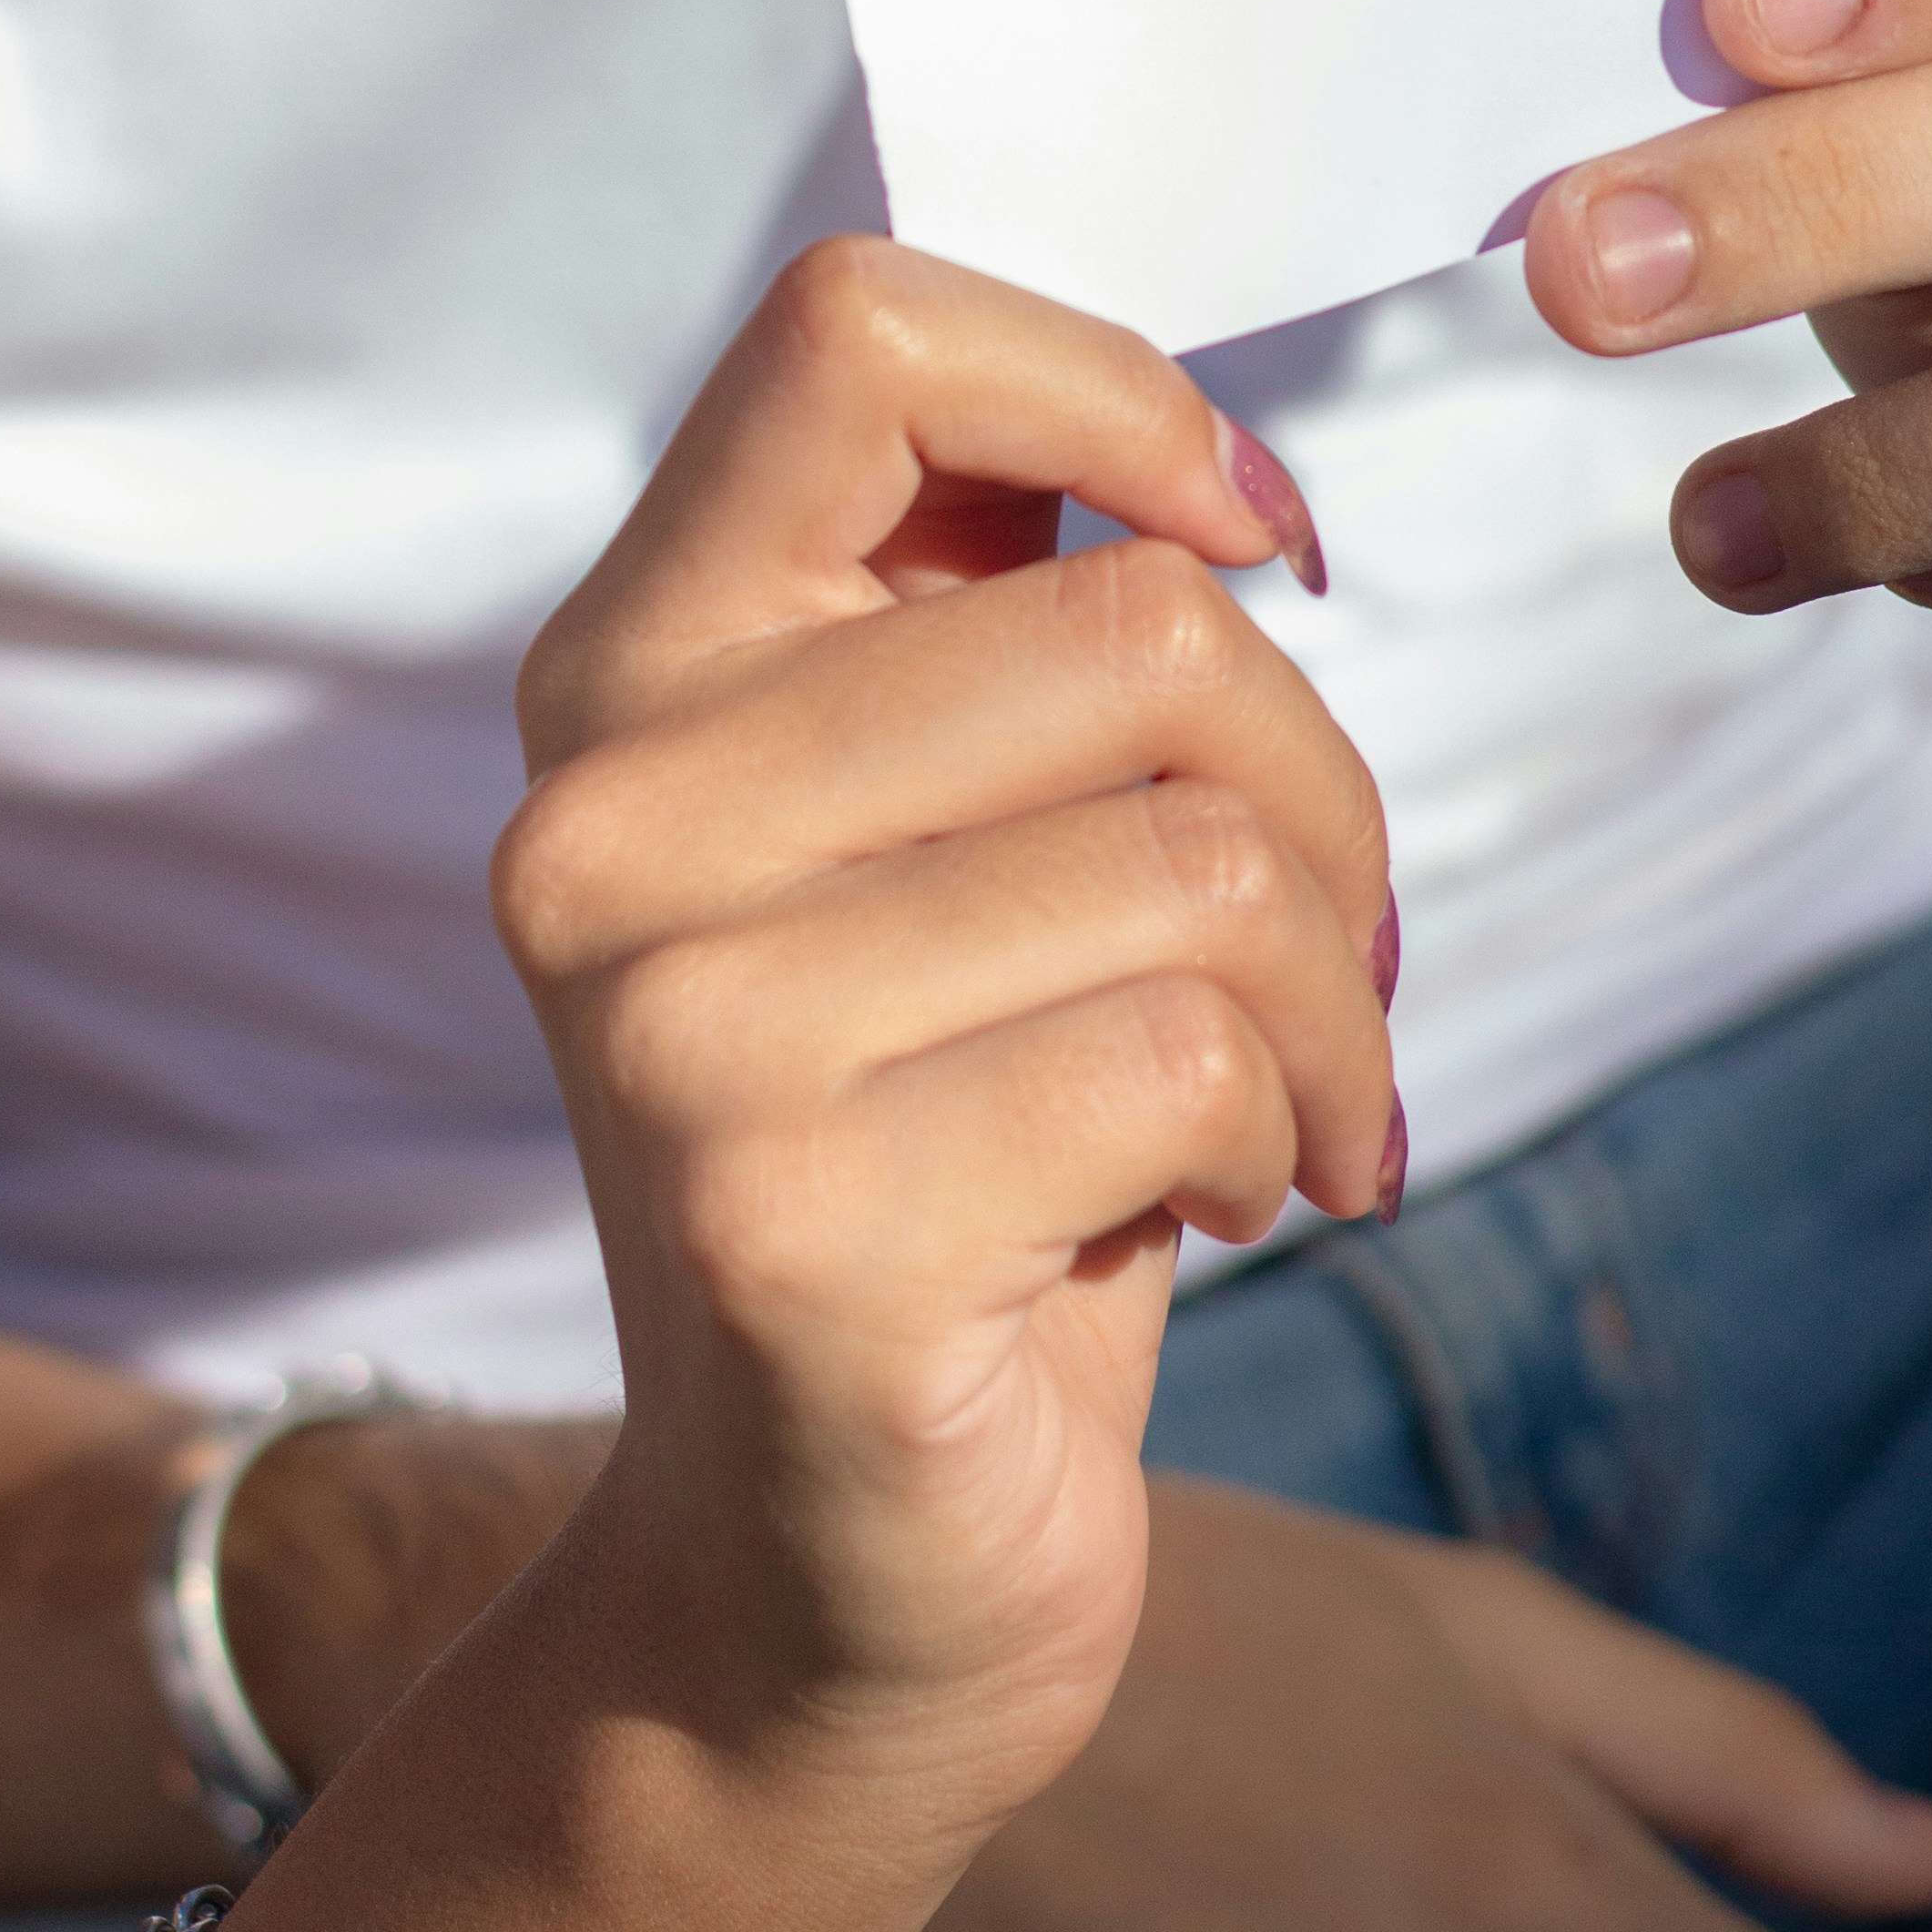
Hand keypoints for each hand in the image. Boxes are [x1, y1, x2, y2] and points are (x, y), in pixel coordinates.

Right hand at [498, 244, 1394, 1830]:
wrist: (806, 1606)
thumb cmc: (957, 1158)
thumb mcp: (942, 850)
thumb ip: (998, 628)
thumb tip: (1218, 481)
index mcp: (633, 666)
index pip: (859, 325)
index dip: (1115, 395)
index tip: (1245, 544)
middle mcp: (603, 818)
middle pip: (1137, 620)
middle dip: (1319, 790)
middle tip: (1320, 955)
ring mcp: (678, 1027)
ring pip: (1204, 852)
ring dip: (1329, 1000)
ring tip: (1274, 1109)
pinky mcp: (793, 1225)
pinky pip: (1191, 1054)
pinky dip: (1283, 1137)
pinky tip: (1209, 1217)